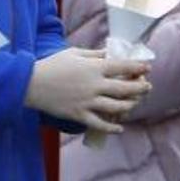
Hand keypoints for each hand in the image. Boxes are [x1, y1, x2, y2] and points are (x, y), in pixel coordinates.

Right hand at [25, 48, 149, 133]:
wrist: (31, 83)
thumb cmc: (52, 65)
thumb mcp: (74, 53)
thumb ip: (93, 54)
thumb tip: (108, 53)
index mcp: (94, 68)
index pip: (122, 66)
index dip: (137, 67)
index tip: (147, 68)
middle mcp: (95, 85)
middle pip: (125, 88)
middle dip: (140, 88)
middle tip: (148, 87)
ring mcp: (88, 102)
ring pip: (117, 107)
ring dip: (130, 105)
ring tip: (136, 103)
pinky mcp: (79, 115)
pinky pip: (100, 124)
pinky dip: (112, 127)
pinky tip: (120, 127)